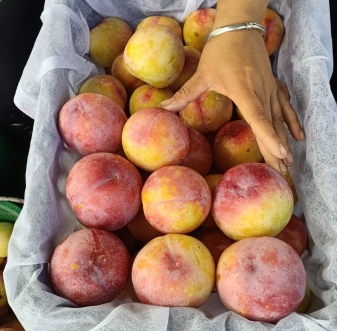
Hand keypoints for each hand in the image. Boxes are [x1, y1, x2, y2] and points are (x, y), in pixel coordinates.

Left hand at [159, 30, 304, 173]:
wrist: (240, 28)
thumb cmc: (221, 50)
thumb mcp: (202, 74)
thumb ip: (185, 94)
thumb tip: (163, 109)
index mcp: (244, 90)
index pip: (259, 118)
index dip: (269, 137)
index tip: (279, 153)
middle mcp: (261, 92)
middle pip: (271, 125)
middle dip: (277, 149)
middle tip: (282, 171)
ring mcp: (270, 89)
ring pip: (280, 119)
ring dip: (285, 140)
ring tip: (289, 162)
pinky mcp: (273, 85)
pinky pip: (285, 107)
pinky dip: (292, 122)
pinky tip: (298, 135)